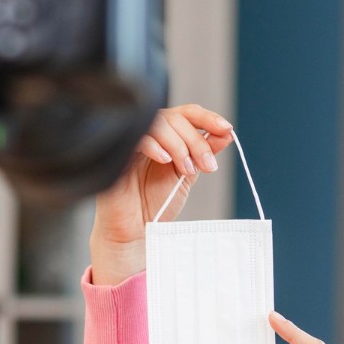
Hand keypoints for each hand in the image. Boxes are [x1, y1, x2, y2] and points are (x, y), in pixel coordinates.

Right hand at [90, 104, 234, 284]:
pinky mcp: (118, 152)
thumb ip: (203, 154)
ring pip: (157, 123)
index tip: (226, 129)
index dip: (208, 117)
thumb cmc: (156, 203)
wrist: (135, 229)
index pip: (187, 114)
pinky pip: (136, 137)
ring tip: (186, 170)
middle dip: (196, 141)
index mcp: (168, 136)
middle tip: (208, 165)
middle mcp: (151, 134)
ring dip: (179, 145)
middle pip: (175, 118)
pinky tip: (165, 161)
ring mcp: (133, 141)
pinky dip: (155, 146)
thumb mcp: (187, 175)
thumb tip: (226, 135)